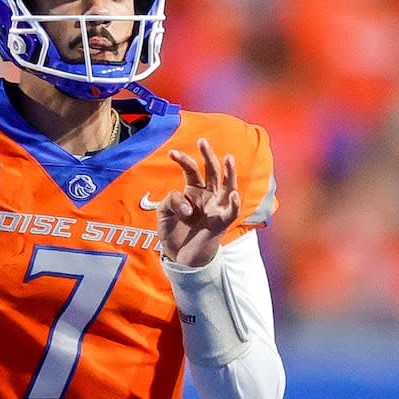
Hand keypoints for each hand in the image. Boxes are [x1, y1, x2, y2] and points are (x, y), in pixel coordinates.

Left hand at [157, 137, 240, 266]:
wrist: (181, 257)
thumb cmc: (175, 232)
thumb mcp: (164, 214)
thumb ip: (171, 201)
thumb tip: (189, 204)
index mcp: (194, 191)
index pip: (191, 170)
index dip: (183, 160)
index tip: (171, 152)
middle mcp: (207, 196)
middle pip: (211, 172)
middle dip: (208, 156)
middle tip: (202, 141)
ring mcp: (216, 208)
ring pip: (227, 186)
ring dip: (229, 173)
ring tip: (228, 158)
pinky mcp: (222, 223)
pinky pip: (231, 212)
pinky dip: (234, 203)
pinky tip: (233, 195)